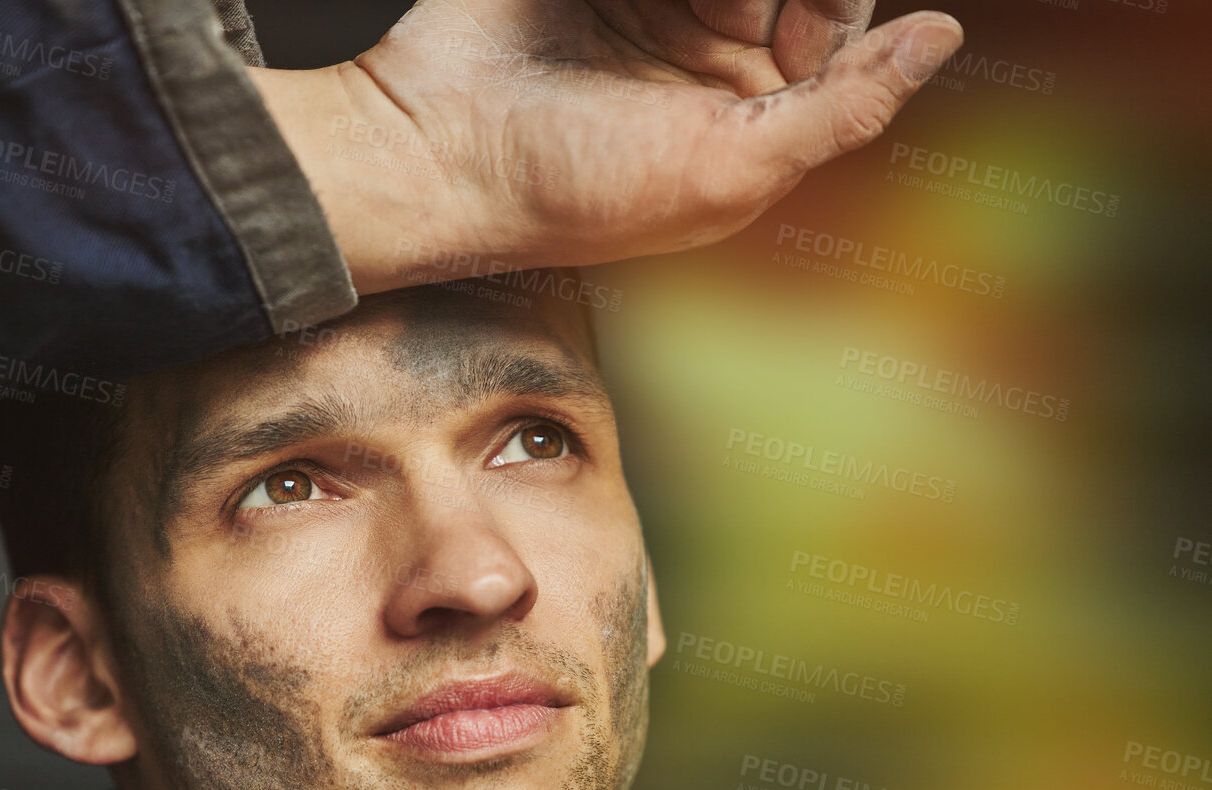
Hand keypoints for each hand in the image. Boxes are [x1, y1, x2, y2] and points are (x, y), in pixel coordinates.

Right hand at [250, 0, 963, 291]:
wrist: (431, 150)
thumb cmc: (568, 187)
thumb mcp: (727, 170)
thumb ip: (843, 108)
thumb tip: (941, 38)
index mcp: (752, 115)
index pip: (836, 20)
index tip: (764, 9)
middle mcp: (707, 54)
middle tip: (711, 2)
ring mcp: (650, 4)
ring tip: (640, 6)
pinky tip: (616, 0)